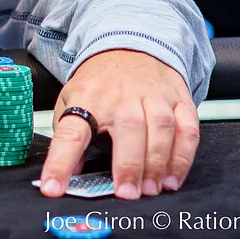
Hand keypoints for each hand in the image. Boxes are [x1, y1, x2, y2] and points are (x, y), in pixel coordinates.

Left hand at [38, 49, 199, 200]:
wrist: (129, 45)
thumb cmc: (99, 82)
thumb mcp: (72, 100)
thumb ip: (68, 137)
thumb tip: (67, 176)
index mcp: (87, 99)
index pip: (70, 135)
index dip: (60, 163)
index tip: (52, 188)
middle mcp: (120, 95)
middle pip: (127, 128)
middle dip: (128, 165)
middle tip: (126, 194)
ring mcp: (153, 95)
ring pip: (160, 128)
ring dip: (157, 163)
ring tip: (151, 189)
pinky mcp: (178, 100)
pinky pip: (187, 129)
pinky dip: (183, 157)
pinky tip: (173, 178)